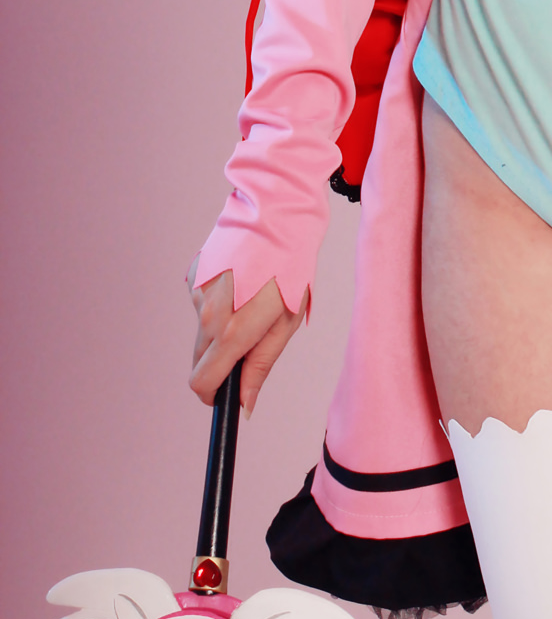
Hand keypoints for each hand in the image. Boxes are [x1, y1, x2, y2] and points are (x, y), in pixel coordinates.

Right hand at [188, 261, 306, 415]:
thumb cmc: (290, 268)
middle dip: (221, 360)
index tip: (226, 392)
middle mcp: (206, 314)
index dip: (213, 395)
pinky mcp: (194, 274)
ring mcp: (197, 293)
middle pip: (201, 358)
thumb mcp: (286, 321)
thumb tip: (244, 405)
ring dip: (222, 324)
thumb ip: (260, 365)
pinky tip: (241, 277)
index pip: (201, 383)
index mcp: (230, 332)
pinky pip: (203, 301)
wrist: (277, 213)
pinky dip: (219, 299)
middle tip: (253, 336)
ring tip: (253, 295)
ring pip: (204, 328)